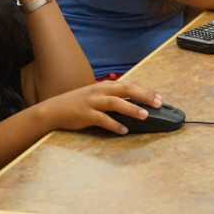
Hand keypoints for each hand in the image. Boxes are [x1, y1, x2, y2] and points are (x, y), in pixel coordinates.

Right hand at [40, 80, 162, 134]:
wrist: (55, 108)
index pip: (129, 83)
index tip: (158, 96)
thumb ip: (113, 96)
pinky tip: (124, 130)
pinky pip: (102, 119)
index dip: (145, 89)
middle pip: (125, 89)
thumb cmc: (79, 103)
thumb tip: (134, 103)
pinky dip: (114, 124)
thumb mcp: (97, 95)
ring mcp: (92, 102)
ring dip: (131, 108)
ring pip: (115, 102)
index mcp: (105, 85)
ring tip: (145, 115)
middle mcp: (100, 91)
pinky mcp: (85, 114)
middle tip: (158, 103)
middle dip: (143, 95)